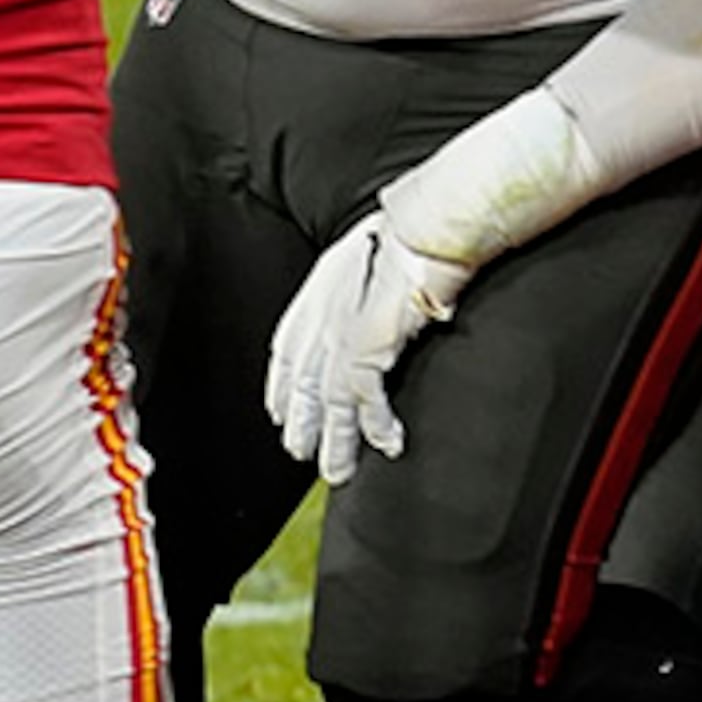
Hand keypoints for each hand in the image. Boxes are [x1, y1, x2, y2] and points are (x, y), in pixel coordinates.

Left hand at [264, 214, 474, 485]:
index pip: (287, 350)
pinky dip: (375, 427)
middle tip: (300, 452)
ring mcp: (338, 337)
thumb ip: (364, 293)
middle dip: (302, 423)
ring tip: (337, 470)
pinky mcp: (362, 351)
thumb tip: (379, 312)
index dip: (281, 386)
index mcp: (317, 295)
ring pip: (328, 404)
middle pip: (302, 384)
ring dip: (334, 442)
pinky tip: (387, 443)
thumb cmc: (408, 238)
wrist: (421, 231)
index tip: (281, 411)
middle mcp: (319, 318)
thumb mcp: (372, 263)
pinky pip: (364, 403)